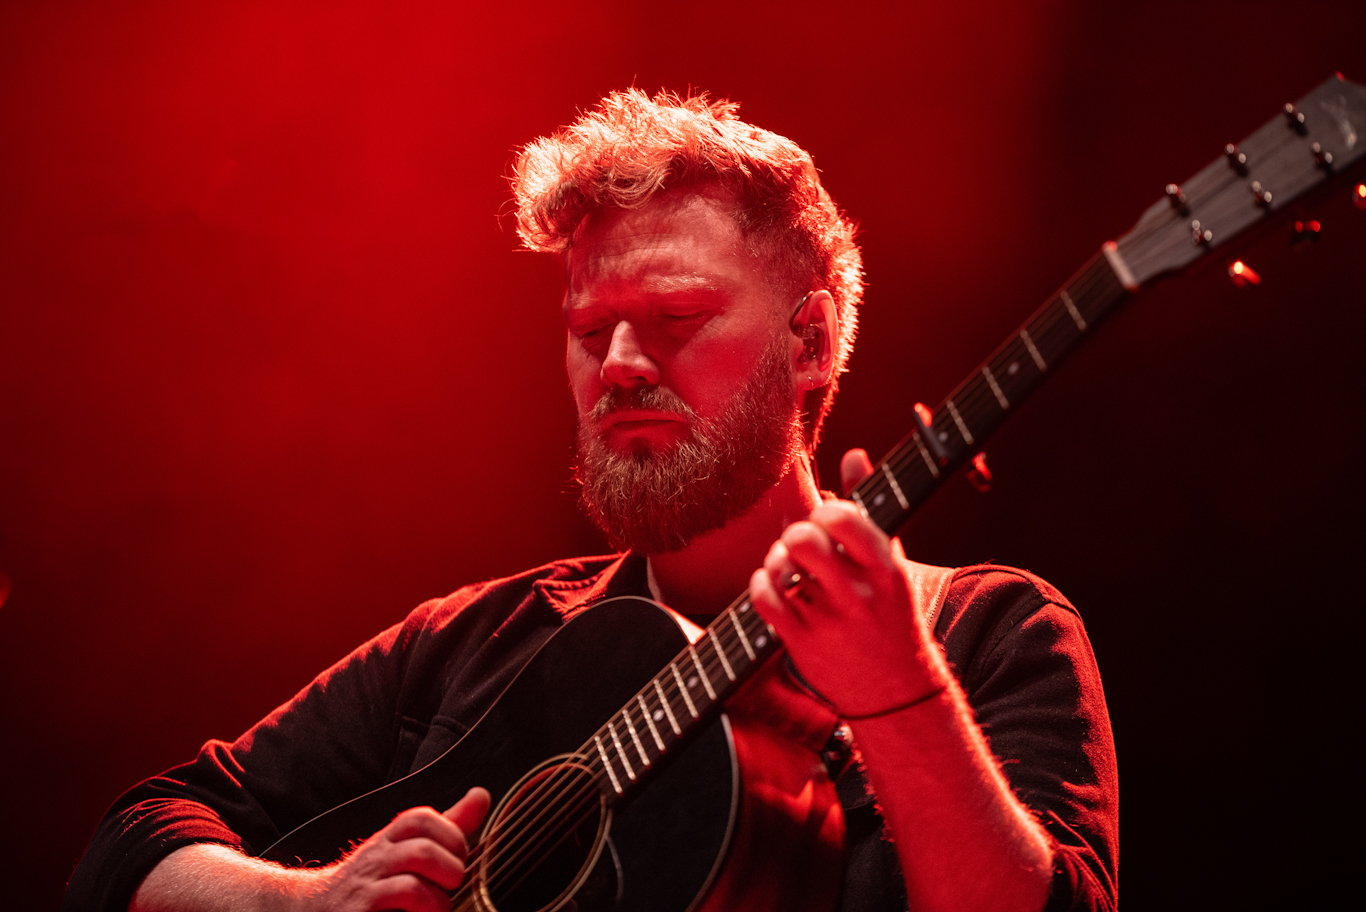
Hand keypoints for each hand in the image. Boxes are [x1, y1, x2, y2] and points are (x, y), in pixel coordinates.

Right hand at [304, 787, 490, 911]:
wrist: (315, 909)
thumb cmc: (375, 880)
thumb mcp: (408, 848)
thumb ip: (447, 827)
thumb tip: (481, 794)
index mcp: (390, 839)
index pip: (420, 819)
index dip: (451, 836)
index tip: (459, 856)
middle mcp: (374, 860)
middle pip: (422, 852)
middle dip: (451, 870)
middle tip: (453, 885)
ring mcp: (364, 892)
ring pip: (411, 888)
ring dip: (437, 903)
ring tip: (439, 909)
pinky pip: (396, 910)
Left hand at [749, 449, 947, 716]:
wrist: (896, 691)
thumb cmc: (889, 614)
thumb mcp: (892, 561)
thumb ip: (869, 506)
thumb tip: (854, 453)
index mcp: (885, 567)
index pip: (845, 518)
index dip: (826, 511)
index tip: (827, 523)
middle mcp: (857, 593)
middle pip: (805, 539)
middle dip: (796, 535)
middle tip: (802, 546)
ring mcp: (828, 620)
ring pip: (781, 567)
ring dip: (777, 560)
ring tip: (788, 567)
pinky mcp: (801, 642)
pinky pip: (763, 599)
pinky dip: (760, 585)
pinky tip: (773, 586)